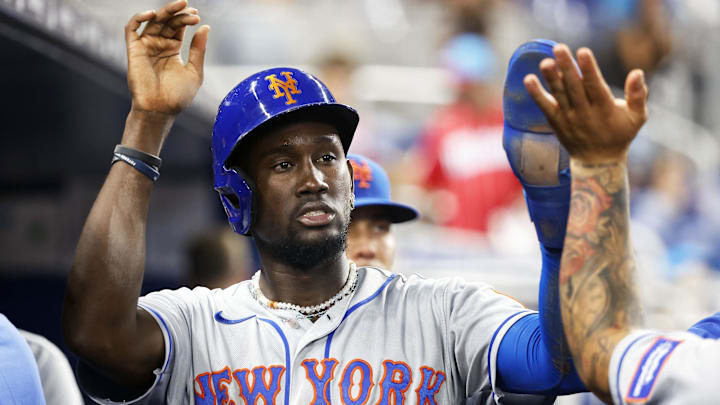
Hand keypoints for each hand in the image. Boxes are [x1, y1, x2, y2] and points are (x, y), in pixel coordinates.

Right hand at [125, 0, 209, 115]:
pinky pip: (131, 28)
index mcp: (172, 49)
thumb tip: (205, 27)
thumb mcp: (194, 71)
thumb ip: (198, 49)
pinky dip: (139, 18)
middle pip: (167, 21)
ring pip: (152, 21)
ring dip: (165, 11)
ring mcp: (146, 46)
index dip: (186, 18)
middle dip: (178, 13)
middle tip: (190, 8)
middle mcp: (158, 45)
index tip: (197, 16)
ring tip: (179, 6)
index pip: (178, 27)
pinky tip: (152, 14)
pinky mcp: (134, 50)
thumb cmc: (178, 96)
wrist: (161, 109)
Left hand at [523, 44, 647, 163]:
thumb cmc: (620, 134)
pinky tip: (528, 79)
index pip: (595, 86)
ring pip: (559, 95)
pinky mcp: (556, 122)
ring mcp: (568, 118)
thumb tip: (638, 73)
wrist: (597, 161)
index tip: (583, 51)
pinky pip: (544, 106)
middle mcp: (584, 113)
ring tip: (545, 62)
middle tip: (559, 48)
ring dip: (551, 78)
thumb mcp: (637, 117)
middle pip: (574, 87)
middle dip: (566, 67)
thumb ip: (638, 95)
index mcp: (605, 109)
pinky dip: (536, 94)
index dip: (589, 69)